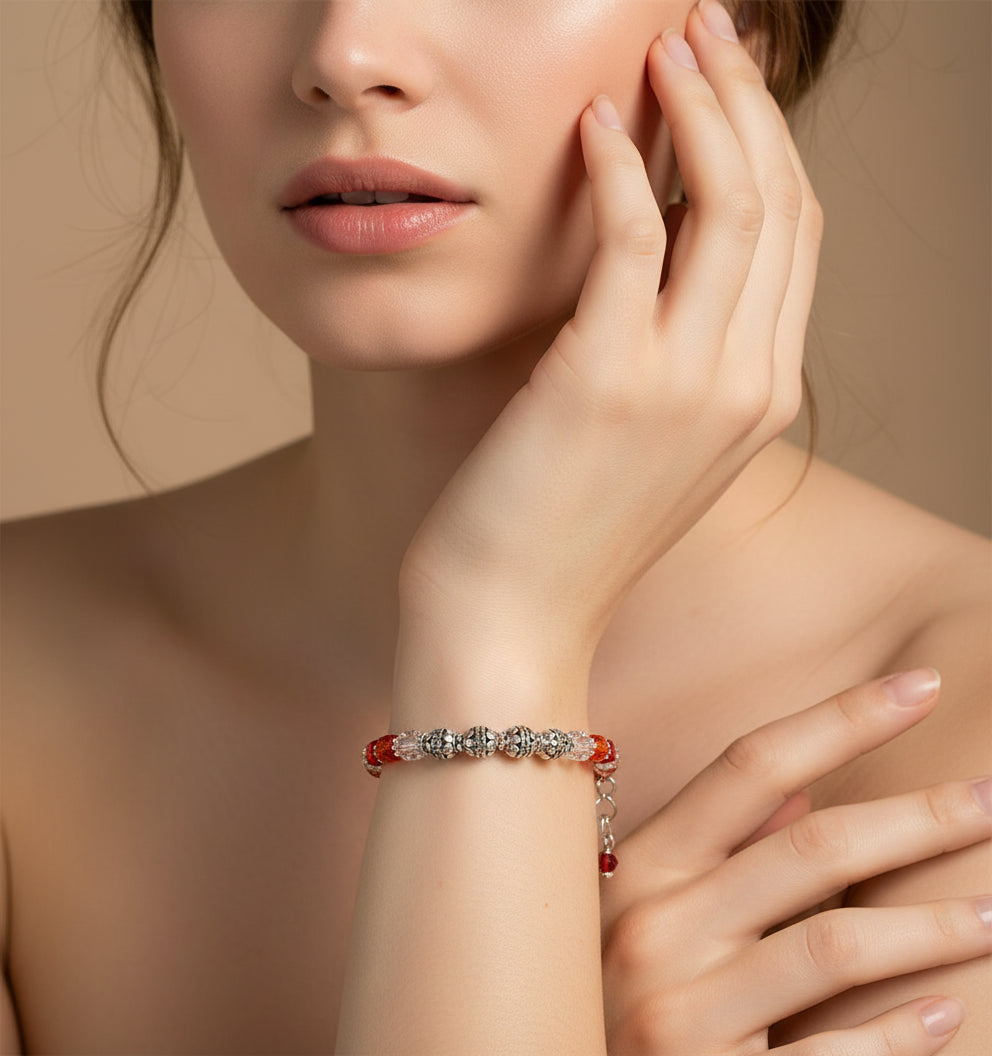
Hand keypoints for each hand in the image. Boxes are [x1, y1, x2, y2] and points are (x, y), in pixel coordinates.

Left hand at [399, 4, 819, 675]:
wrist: (512, 622)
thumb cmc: (562, 531)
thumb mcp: (650, 442)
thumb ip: (679, 349)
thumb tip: (662, 242)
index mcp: (763, 396)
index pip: (795, 238)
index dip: (769, 144)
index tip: (729, 82)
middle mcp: (747, 384)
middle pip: (780, 204)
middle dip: (747, 101)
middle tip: (703, 32)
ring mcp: (687, 384)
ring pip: (731, 205)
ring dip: (700, 109)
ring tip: (661, 49)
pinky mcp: (607, 378)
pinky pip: (633, 238)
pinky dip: (618, 167)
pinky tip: (592, 124)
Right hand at [600, 671, 991, 1053]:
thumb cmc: (603, 988)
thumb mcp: (639, 905)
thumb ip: (713, 848)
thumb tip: (798, 789)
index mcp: (641, 866)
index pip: (750, 765)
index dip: (843, 719)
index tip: (924, 684)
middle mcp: (655, 926)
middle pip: (812, 847)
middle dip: (919, 818)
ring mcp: (681, 1011)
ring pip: (834, 946)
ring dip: (931, 926)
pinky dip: (897, 1036)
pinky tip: (946, 1015)